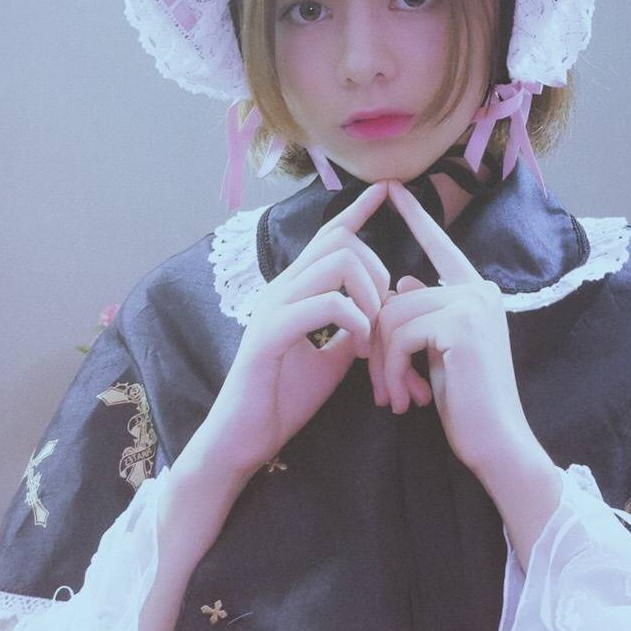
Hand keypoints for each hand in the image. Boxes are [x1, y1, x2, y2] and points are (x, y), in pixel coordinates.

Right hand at [201, 181, 391, 473]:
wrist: (243, 441)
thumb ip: (349, 329)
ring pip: (337, 263)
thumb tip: (378, 314)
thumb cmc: (282, 399)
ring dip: (370, 296)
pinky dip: (356, 322)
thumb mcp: (330, 358)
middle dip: (377, 269)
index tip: (387, 189)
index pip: (328, 235)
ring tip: (373, 335)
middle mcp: (281, 289)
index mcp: (295, 290)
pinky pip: (326, 304)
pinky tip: (361, 349)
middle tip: (385, 313)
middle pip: (341, 241)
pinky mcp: (271, 334)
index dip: (358, 209)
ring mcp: (274, 308)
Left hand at [369, 179, 534, 472]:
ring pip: (393, 316)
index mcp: (476, 293)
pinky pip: (400, 334)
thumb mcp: (440, 353)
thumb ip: (425, 314)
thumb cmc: (468, 405)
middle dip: (380, 346)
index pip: (439, 246)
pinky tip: (407, 398)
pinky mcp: (461, 324)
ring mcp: (472, 304)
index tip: (391, 187)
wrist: (499, 444)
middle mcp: (478, 290)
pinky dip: (392, 370)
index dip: (415, 217)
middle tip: (384, 391)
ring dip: (384, 364)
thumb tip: (402, 281)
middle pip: (397, 297)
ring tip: (396, 399)